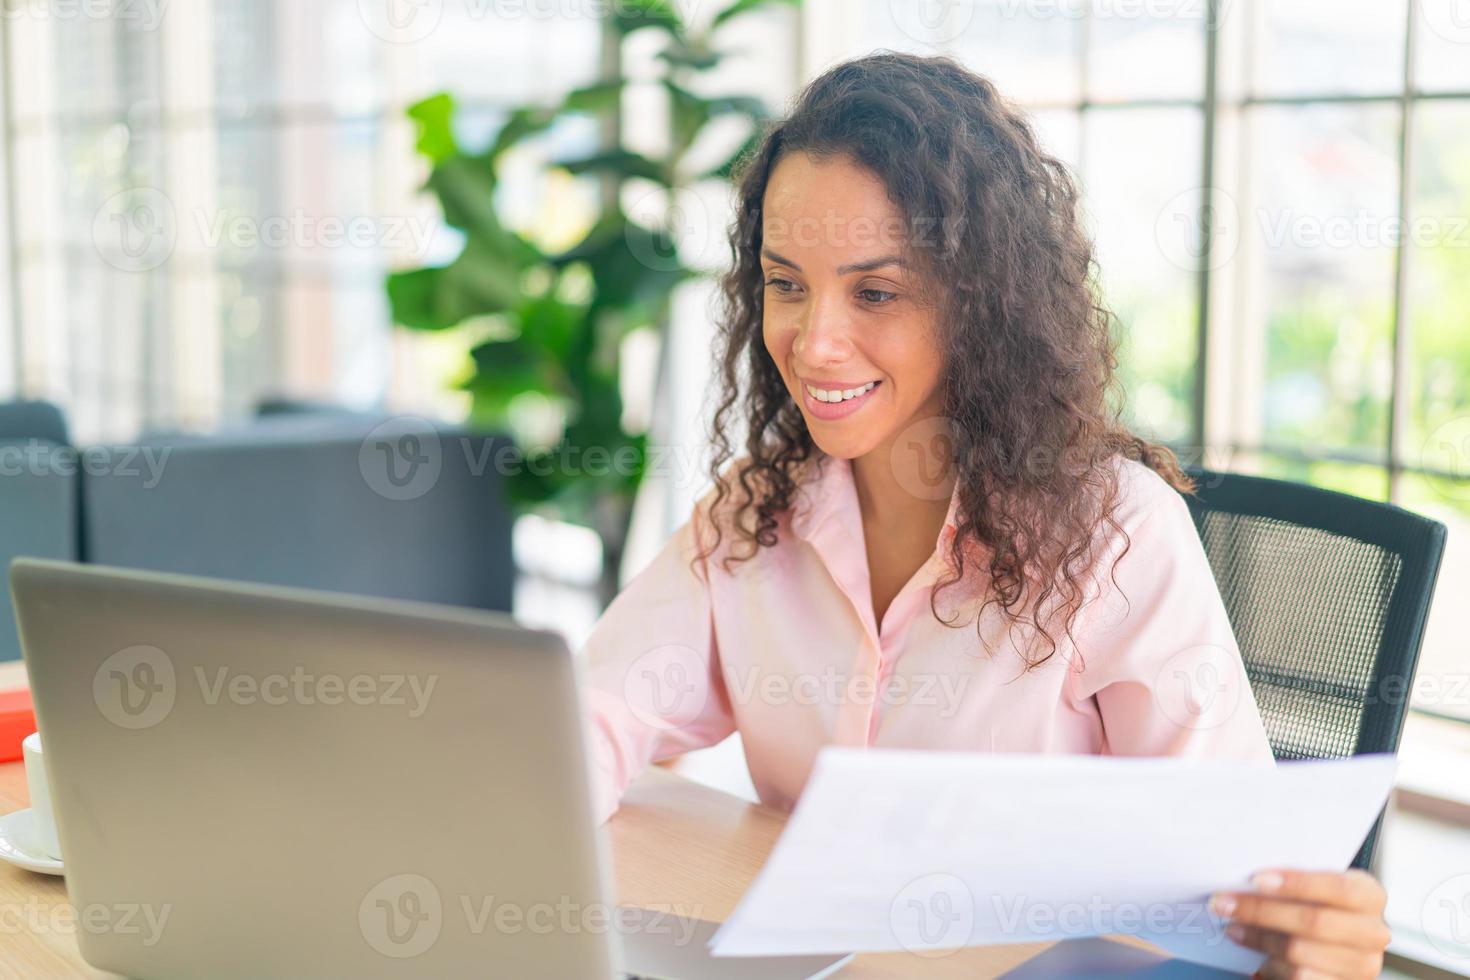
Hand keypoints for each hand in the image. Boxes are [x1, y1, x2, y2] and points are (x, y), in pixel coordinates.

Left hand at [1210, 868, 1389, 978]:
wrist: (1340, 943)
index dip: (1297, 883)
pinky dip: (1271, 965)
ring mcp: (1362, 965)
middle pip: (1314, 922)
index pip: (1339, 887)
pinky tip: (1255, 955)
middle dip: (1261, 911)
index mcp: (1369, 896)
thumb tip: (1246, 876)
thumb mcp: (1317, 887)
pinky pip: (1301, 978)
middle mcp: (1372, 932)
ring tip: (1232, 928)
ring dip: (1259, 939)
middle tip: (1223, 902)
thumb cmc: (1320, 904)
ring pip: (1301, 953)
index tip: (1256, 879)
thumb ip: (1294, 880)